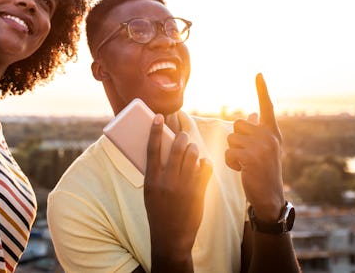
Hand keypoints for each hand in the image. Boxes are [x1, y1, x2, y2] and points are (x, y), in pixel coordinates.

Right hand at [144, 114, 212, 264]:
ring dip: (193, 149)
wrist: (171, 237)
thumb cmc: (158, 212)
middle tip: (184, 136)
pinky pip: (204, 168)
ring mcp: (183, 186)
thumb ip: (156, 173)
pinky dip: (205, 163)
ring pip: (192, 156)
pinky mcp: (198, 192)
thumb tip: (162, 151)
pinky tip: (203, 163)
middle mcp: (167, 181)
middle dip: (182, 138)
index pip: (152, 149)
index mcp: (151, 180)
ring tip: (193, 149)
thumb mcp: (150, 193)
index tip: (158, 116)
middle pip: (176, 148)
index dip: (154, 130)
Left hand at [225, 73, 285, 220]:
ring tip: (246, 164)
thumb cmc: (264, 171)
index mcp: (273, 132)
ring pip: (230, 139)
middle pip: (237, 125)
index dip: (261, 89)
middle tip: (248, 156)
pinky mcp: (251, 157)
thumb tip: (254, 113)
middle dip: (236, 140)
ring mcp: (262, 147)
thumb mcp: (265, 149)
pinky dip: (231, 163)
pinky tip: (243, 171)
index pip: (266, 106)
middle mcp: (269, 136)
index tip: (258, 72)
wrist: (269, 196)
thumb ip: (259, 130)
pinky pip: (229, 152)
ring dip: (233, 153)